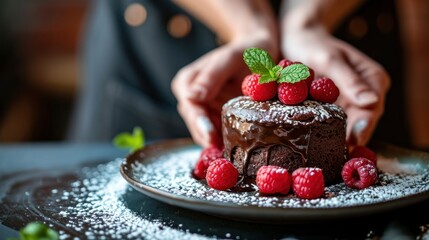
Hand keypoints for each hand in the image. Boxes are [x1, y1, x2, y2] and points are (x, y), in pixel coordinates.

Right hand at [171, 40, 277, 147]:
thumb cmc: (246, 50)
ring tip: (233, 154)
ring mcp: (204, 110)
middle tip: (223, 154)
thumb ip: (212, 76)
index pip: (190, 107)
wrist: (259, 51)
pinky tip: (238, 148)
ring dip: (218, 143)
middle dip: (209, 138)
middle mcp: (191, 98)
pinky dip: (227, 141)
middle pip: (196, 124)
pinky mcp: (217, 118)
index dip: (200, 124)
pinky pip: (219, 133)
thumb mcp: (231, 58)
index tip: (210, 137)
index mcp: (188, 82)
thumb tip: (190, 97)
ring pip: (206, 133)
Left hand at [281, 26, 389, 145]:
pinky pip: (334, 122)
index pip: (373, 107)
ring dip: (338, 138)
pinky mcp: (334, 106)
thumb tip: (371, 101)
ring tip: (326, 154)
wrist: (299, 40)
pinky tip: (317, 143)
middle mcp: (365, 92)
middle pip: (362, 121)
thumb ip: (348, 80)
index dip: (364, 125)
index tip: (354, 139)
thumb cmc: (314, 45)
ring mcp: (350, 100)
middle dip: (351, 138)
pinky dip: (326, 131)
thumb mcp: (330, 60)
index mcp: (372, 78)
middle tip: (338, 155)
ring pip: (348, 125)